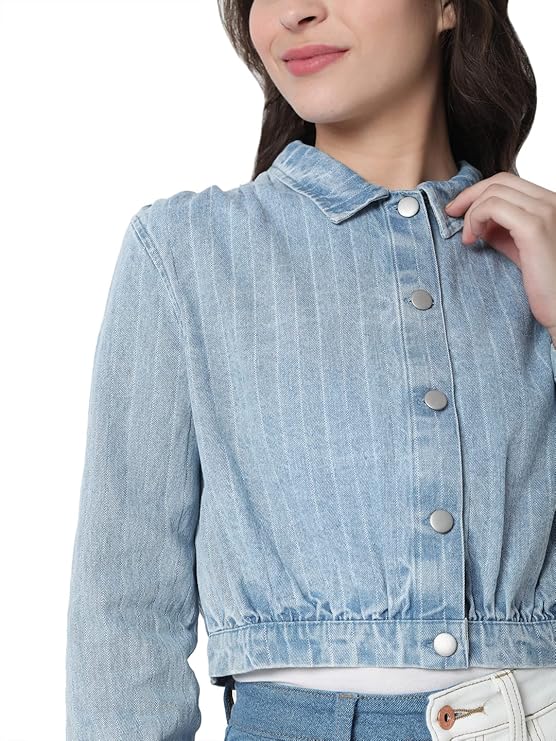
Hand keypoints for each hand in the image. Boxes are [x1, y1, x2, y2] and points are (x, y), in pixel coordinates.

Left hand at [444, 172, 555, 344]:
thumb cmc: (543, 283)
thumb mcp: (518, 247)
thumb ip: (501, 229)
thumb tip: (475, 219)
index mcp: (550, 203)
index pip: (508, 181)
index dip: (479, 192)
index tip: (459, 210)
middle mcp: (551, 201)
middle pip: (499, 180)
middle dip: (469, 196)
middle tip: (451, 214)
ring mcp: (545, 211)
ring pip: (494, 191)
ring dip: (471, 212)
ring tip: (468, 237)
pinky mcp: (534, 227)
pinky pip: (492, 206)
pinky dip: (474, 219)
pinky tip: (472, 240)